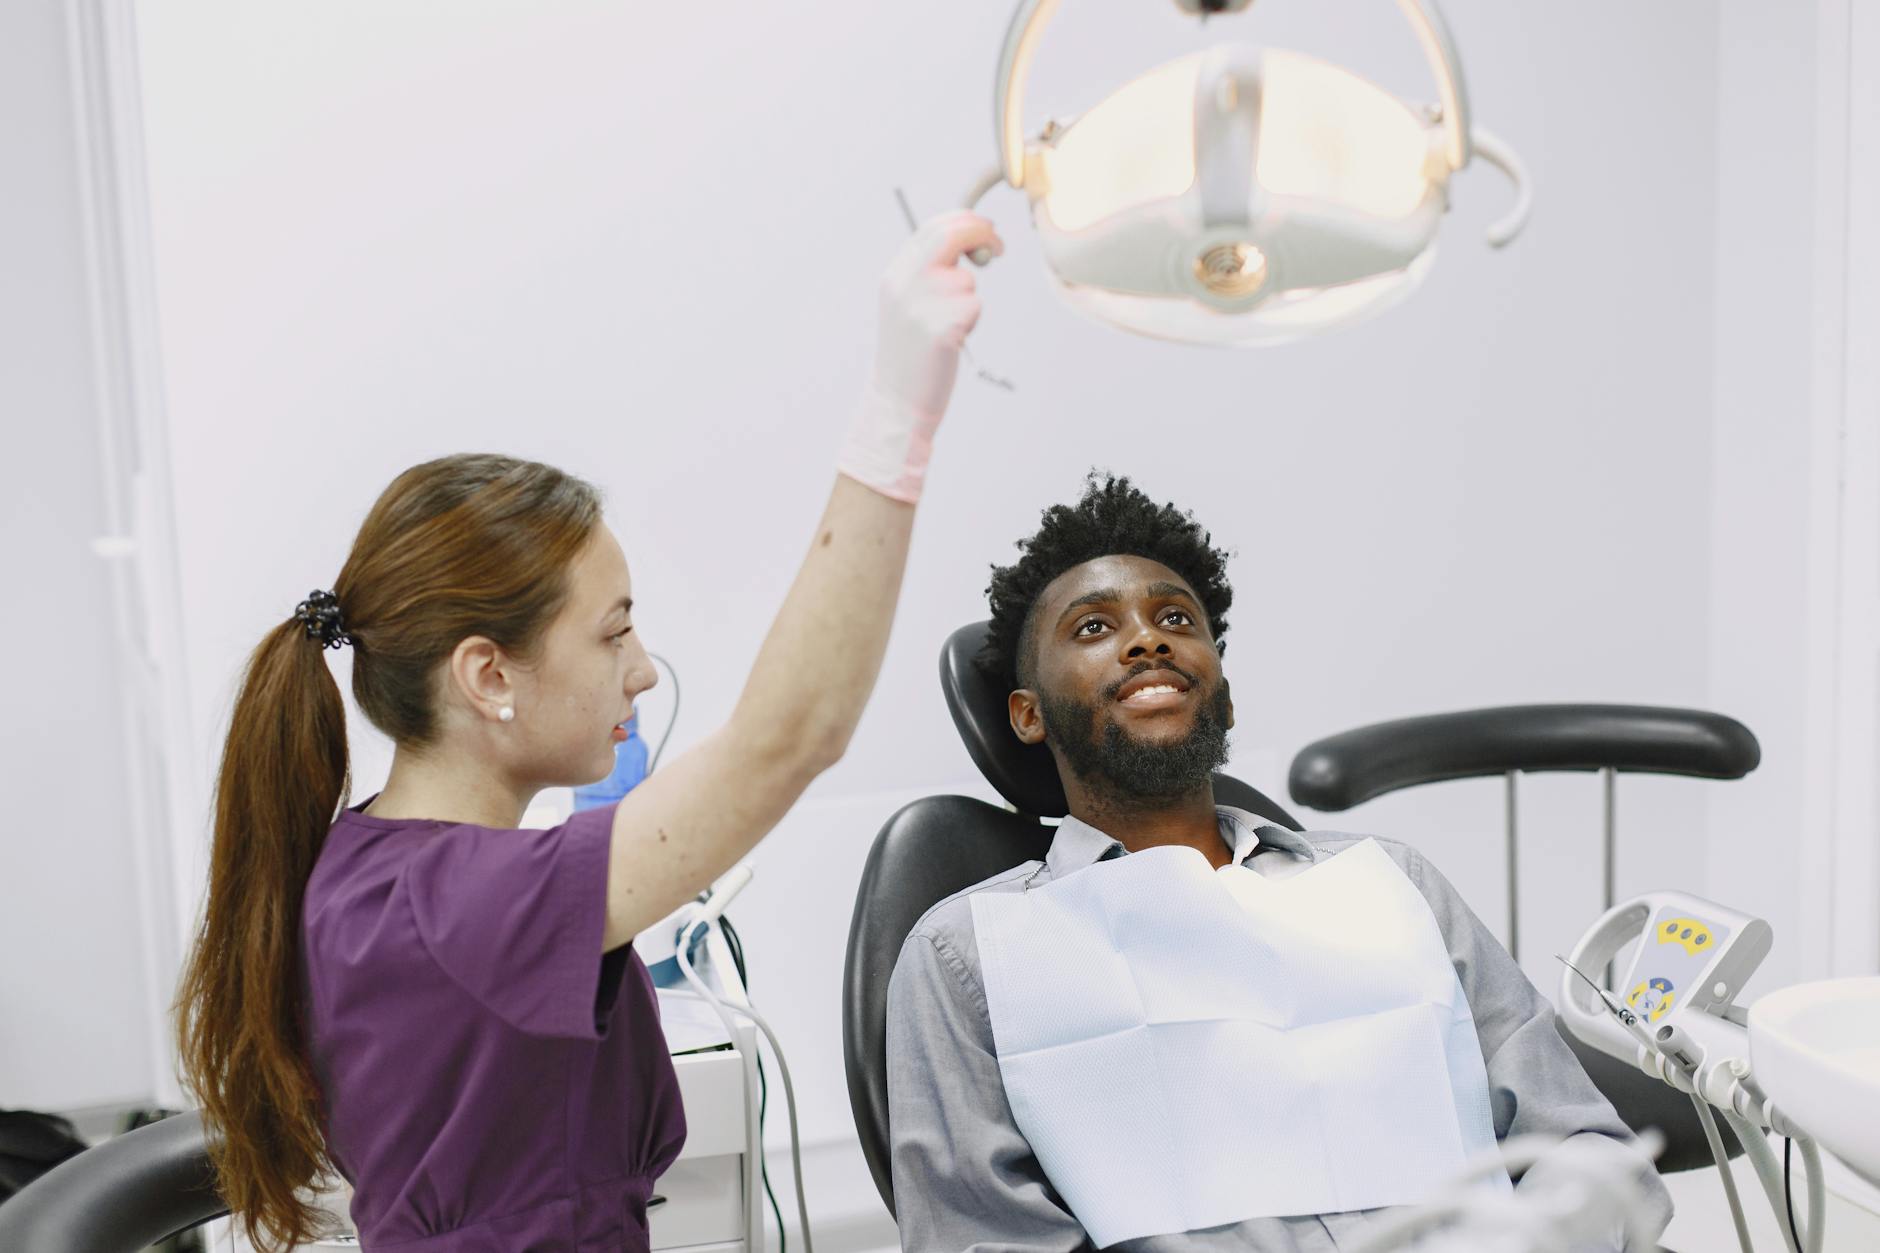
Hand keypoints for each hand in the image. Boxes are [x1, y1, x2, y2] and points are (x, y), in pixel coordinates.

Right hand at [838, 211, 1003, 502]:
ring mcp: (920, 305)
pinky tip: (952, 342)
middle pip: (952, 235)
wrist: (897, 400)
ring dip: (970, 300)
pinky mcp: (940, 327)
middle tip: (998, 247)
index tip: (985, 231)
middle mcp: (904, 283)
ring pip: (967, 280)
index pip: (933, 228)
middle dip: (982, 234)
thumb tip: (969, 239)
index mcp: (895, 274)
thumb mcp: (907, 304)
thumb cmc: (911, 353)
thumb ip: (928, 271)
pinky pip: (974, 306)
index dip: (965, 222)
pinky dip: (972, 321)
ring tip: (949, 327)